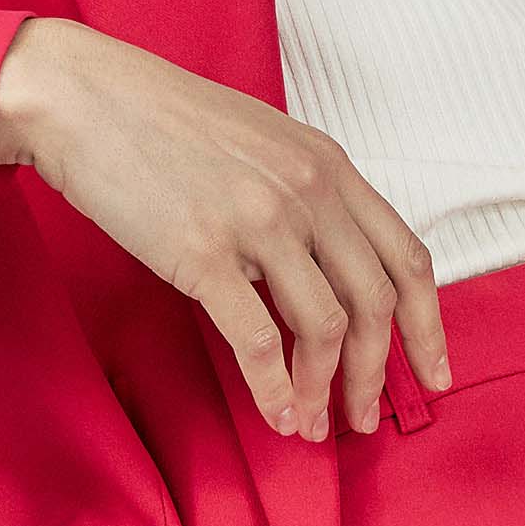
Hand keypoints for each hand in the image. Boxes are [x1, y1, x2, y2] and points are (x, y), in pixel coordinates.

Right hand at [0, 15, 450, 442]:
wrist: (89, 99)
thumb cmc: (168, 123)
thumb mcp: (265, 143)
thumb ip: (308, 196)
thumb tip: (330, 271)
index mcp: (328, 165)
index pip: (406, 256)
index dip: (428, 325)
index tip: (434, 375)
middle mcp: (307, 191)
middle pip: (375, 301)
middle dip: (376, 373)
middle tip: (362, 419)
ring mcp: (258, 221)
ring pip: (326, 327)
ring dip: (323, 390)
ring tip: (311, 426)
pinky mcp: (203, 253)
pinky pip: (257, 339)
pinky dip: (274, 389)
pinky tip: (274, 414)